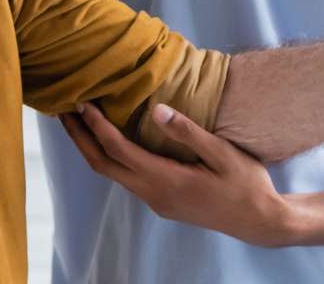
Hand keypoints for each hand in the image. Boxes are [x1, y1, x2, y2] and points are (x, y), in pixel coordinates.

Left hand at [59, 103, 302, 246]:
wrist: (261, 222)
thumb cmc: (247, 185)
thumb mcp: (223, 154)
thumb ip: (188, 132)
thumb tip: (157, 110)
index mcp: (166, 181)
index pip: (119, 150)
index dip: (96, 126)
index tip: (81, 102)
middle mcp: (153, 194)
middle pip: (103, 165)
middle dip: (80, 137)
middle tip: (62, 109)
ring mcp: (156, 200)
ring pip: (112, 172)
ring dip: (92, 146)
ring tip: (78, 119)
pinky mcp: (161, 200)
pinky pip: (126, 175)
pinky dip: (110, 154)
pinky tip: (109, 137)